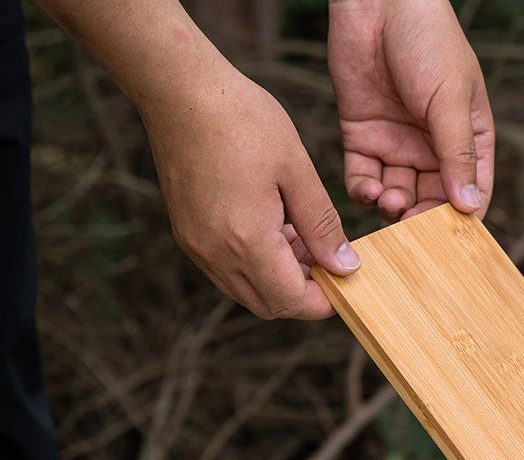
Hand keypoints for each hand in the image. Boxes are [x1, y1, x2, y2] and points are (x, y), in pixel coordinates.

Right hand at [142, 63, 360, 319]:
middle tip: (325, 256)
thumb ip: (322, 225)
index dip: (324, 300)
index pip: (293, 301)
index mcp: (246, 241)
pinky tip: (271, 229)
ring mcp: (196, 247)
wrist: (178, 89)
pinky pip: (226, 271)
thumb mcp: (296, 170)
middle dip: (303, 293)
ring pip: (247, 292)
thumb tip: (345, 266)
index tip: (343, 277)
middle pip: (270, 306)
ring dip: (279, 280)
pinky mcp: (187, 234)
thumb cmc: (240, 119)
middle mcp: (216, 254)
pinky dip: (254, 266)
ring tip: (300, 237)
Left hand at [328, 0, 493, 220]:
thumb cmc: (428, 40)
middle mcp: (433, 146)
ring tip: (390, 202)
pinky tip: (368, 191)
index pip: (471, 191)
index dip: (462, 218)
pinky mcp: (363, 135)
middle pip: (431, 200)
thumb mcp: (450, 99)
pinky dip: (364, 191)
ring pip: (397, 193)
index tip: (450, 239)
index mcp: (467, 137)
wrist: (378, 0)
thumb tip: (469, 206)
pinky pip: (363, 177)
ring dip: (393, 207)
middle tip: (411, 229)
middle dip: (421, 218)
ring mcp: (397, 142)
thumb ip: (457, 154)